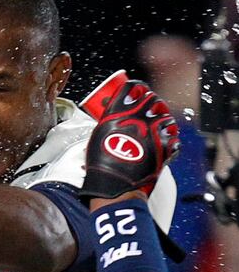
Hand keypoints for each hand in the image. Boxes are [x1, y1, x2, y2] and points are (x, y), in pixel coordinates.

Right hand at [80, 80, 180, 198]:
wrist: (115, 184)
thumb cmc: (100, 163)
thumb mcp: (97, 135)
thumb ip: (108, 122)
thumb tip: (111, 116)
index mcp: (119, 112)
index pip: (132, 87)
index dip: (136, 87)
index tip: (137, 90)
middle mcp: (138, 117)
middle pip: (151, 98)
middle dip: (151, 101)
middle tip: (148, 108)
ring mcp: (154, 131)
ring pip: (166, 116)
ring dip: (162, 120)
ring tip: (157, 126)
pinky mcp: (166, 146)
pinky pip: (173, 137)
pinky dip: (169, 138)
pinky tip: (164, 142)